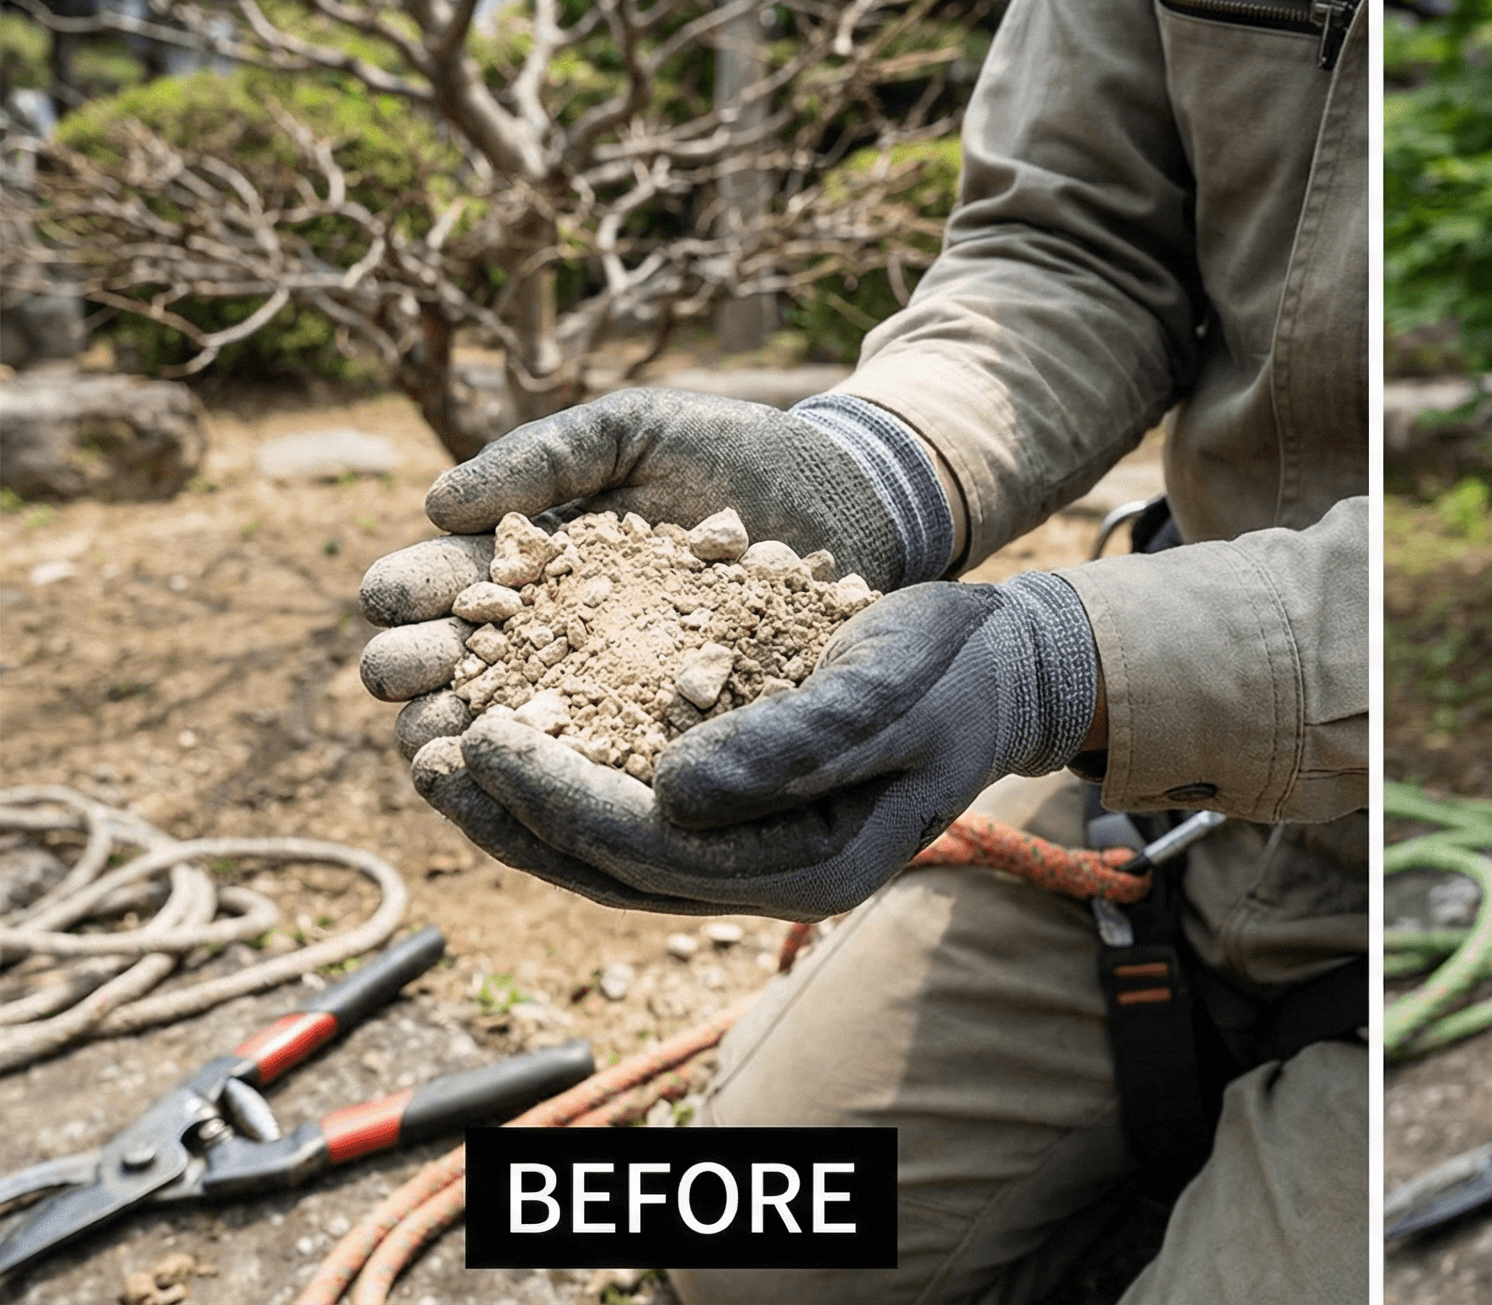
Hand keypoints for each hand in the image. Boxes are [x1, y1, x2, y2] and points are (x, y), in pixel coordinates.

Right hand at [356, 388, 948, 749]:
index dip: (409, 595)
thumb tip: (437, 501)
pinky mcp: (669, 739)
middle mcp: (552, 640)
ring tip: (440, 743)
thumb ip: (544, 455)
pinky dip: (557, 781)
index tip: (392, 598)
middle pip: (452, 670)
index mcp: (527, 566)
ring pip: (509, 733)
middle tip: (404, 672)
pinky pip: (601, 771)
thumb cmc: (736, 454)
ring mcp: (608, 697)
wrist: (850, 501)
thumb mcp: (635, 433)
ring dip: (461, 739)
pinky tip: (535, 784)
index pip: (442, 587)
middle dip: (414, 670)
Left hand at [407, 573, 1098, 919]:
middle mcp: (773, 885)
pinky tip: (511, 736)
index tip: (483, 735)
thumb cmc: (955, 669)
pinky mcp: (737, 823)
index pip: (655, 850)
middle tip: (426, 752)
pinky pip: (629, 820)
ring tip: (439, 755)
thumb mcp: (885, 689)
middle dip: (511, 818)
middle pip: (612, 870)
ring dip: (519, 814)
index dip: (558, 800)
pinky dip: (563, 784)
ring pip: (608, 858)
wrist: (1003, 669)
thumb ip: (788, 742)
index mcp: (814, 868)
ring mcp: (753, 862)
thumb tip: (669, 789)